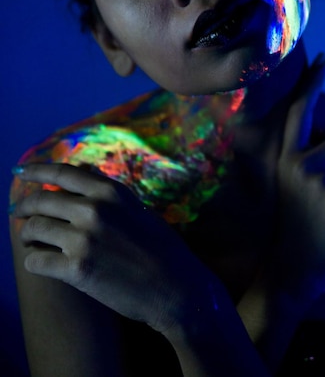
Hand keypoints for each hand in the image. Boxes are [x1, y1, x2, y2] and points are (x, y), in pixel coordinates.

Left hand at [12, 164, 211, 333]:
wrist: (176, 288)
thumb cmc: (160, 248)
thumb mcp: (136, 207)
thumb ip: (107, 190)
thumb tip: (82, 169)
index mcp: (110, 191)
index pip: (62, 172)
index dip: (35, 170)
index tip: (18, 171)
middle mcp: (94, 209)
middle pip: (41, 199)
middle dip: (23, 206)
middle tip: (17, 213)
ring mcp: (84, 239)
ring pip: (33, 228)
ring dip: (27, 235)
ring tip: (31, 240)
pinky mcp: (77, 269)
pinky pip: (36, 260)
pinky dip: (34, 260)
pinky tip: (41, 262)